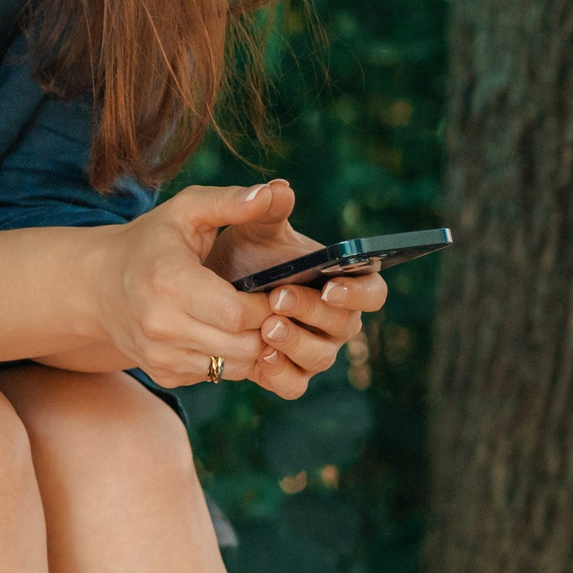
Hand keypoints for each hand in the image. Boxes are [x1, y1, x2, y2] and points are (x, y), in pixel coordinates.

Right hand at [83, 183, 279, 389]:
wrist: (96, 284)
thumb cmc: (149, 242)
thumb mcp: (184, 211)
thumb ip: (229, 202)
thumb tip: (276, 192)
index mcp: (169, 282)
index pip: (237, 313)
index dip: (267, 305)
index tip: (273, 290)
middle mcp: (161, 325)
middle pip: (243, 345)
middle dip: (265, 328)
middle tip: (267, 306)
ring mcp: (159, 354)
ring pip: (234, 367)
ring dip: (250, 346)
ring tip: (246, 319)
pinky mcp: (163, 373)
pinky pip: (216, 375)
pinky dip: (227, 358)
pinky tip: (220, 333)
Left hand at [203, 179, 388, 400]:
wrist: (200, 289)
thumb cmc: (238, 253)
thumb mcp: (250, 228)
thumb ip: (265, 209)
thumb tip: (279, 189)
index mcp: (341, 281)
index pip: (372, 290)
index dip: (358, 292)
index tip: (330, 285)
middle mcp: (335, 319)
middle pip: (345, 325)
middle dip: (313, 312)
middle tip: (278, 299)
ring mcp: (314, 348)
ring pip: (321, 357)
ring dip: (296, 343)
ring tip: (265, 326)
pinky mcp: (288, 373)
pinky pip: (294, 384)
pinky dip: (281, 373)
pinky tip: (259, 357)